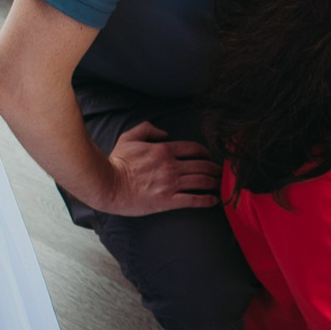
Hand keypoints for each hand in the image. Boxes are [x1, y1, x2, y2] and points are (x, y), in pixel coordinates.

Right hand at [99, 122, 220, 215]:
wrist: (107, 185)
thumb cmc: (117, 162)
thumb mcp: (129, 138)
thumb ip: (147, 129)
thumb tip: (164, 132)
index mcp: (164, 150)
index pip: (193, 149)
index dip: (205, 152)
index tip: (209, 157)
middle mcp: (171, 166)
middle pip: (203, 165)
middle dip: (216, 168)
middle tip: (222, 172)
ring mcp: (170, 184)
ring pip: (202, 181)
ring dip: (216, 182)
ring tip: (222, 185)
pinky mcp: (167, 201)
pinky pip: (193, 200)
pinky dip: (207, 200)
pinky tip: (215, 200)